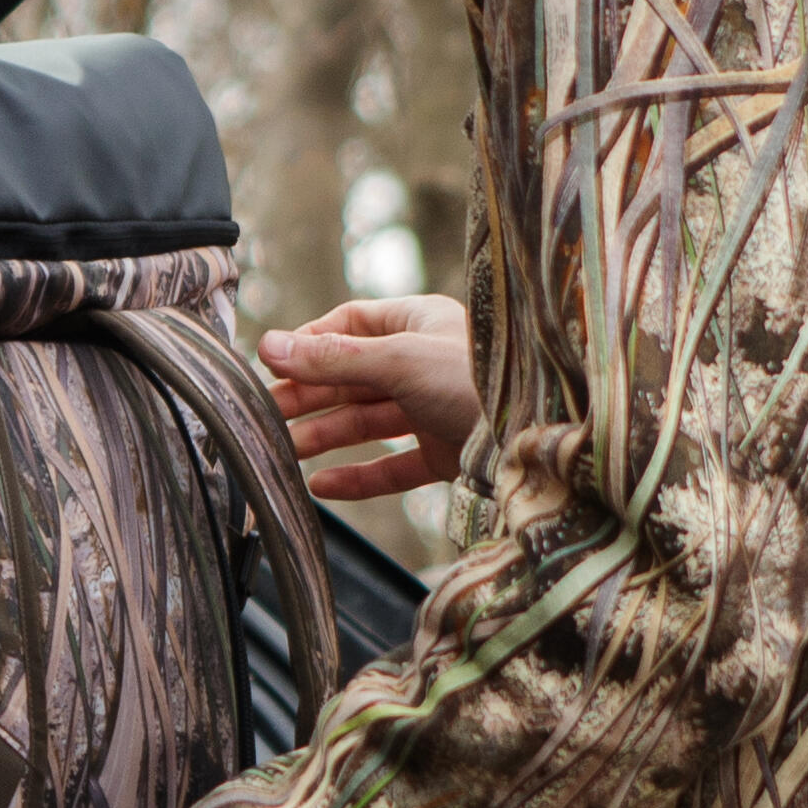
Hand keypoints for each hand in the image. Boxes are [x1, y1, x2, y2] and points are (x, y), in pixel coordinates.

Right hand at [261, 292, 476, 502]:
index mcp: (418, 322)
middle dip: (308, 395)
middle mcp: (425, 362)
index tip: (272, 365)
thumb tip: (268, 345)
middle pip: (352, 376)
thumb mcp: (398, 361)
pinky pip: (392, 464)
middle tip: (265, 415)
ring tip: (282, 451)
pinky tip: (323, 486)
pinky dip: (358, 475)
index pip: (350, 325)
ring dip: (324, 435)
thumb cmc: (477, 381)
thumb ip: (332, 359)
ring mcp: (435, 409)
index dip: (309, 344)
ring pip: (367, 421)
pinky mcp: (447, 452)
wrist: (542, 438)